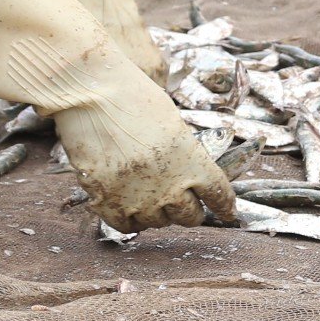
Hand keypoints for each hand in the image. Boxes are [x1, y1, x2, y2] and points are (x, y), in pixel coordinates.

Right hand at [56, 99, 236, 231]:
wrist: (91, 94)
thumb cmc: (132, 97)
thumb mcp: (173, 124)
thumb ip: (185, 154)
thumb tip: (186, 174)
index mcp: (191, 161)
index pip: (218, 194)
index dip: (224, 207)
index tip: (228, 213)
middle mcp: (169, 185)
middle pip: (189, 216)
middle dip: (190, 211)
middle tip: (183, 204)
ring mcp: (138, 197)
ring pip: (158, 222)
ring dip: (159, 213)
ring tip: (150, 197)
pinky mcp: (108, 202)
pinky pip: (126, 226)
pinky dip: (131, 220)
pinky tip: (129, 207)